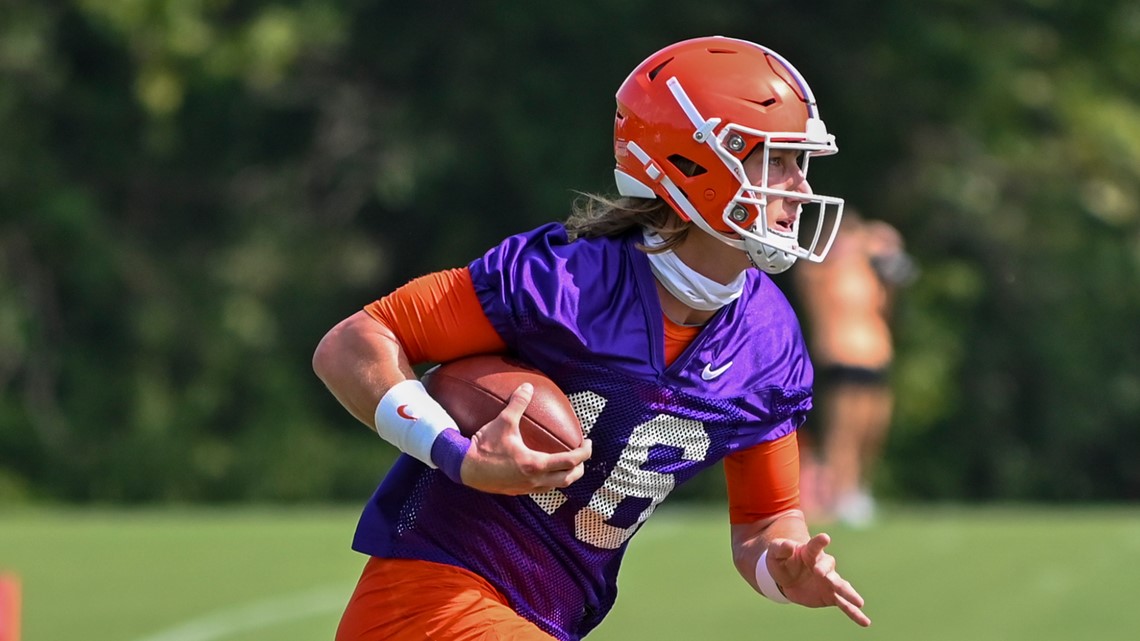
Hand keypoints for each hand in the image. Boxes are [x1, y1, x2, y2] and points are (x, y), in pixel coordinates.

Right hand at [459, 383, 591, 494]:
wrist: (464, 467)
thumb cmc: (484, 446)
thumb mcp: (503, 422)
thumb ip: (518, 404)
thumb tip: (527, 387)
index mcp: (536, 464)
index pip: (570, 461)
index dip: (585, 453)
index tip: (589, 443)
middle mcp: (535, 480)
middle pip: (569, 478)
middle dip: (580, 467)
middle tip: (581, 453)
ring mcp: (526, 488)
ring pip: (556, 486)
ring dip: (566, 475)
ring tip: (567, 463)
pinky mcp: (517, 491)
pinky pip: (542, 489)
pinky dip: (550, 480)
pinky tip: (545, 469)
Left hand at [766, 533, 870, 626]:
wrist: (786, 579)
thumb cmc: (782, 561)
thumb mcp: (775, 553)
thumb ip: (781, 548)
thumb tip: (790, 546)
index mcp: (809, 552)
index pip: (815, 546)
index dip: (820, 542)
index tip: (825, 538)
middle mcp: (823, 565)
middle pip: (828, 565)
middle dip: (826, 570)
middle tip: (822, 575)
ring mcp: (829, 581)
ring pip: (841, 586)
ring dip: (848, 593)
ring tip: (859, 602)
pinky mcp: (831, 596)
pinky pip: (844, 604)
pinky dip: (854, 613)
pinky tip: (865, 622)